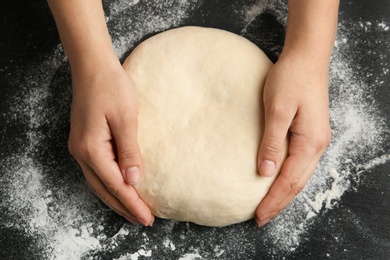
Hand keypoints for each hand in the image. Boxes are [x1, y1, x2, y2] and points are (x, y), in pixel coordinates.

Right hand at [68, 63, 153, 225]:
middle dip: (124, 207)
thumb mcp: (126, 119)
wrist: (93, 66)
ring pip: (98, 183)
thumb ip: (129, 151)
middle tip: (143, 220)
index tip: (148, 218)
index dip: (132, 203)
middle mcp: (81, 152)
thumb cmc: (111, 87)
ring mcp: (79, 147)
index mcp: (92, 149)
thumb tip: (133, 180)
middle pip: (104, 189)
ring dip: (115, 198)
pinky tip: (119, 187)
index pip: (115, 185)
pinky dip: (108, 184)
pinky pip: (96, 171)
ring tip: (132, 210)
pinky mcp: (84, 141)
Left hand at [255, 52, 330, 226]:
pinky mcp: (310, 133)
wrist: (306, 57)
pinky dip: (288, 178)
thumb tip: (265, 172)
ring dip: (284, 193)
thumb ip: (272, 142)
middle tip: (260, 219)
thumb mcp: (277, 109)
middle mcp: (317, 145)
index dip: (273, 200)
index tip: (258, 216)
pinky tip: (278, 181)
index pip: (288, 180)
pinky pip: (299, 164)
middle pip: (297, 183)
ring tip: (268, 206)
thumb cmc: (290, 79)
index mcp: (309, 142)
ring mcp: (316, 139)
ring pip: (300, 175)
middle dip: (279, 203)